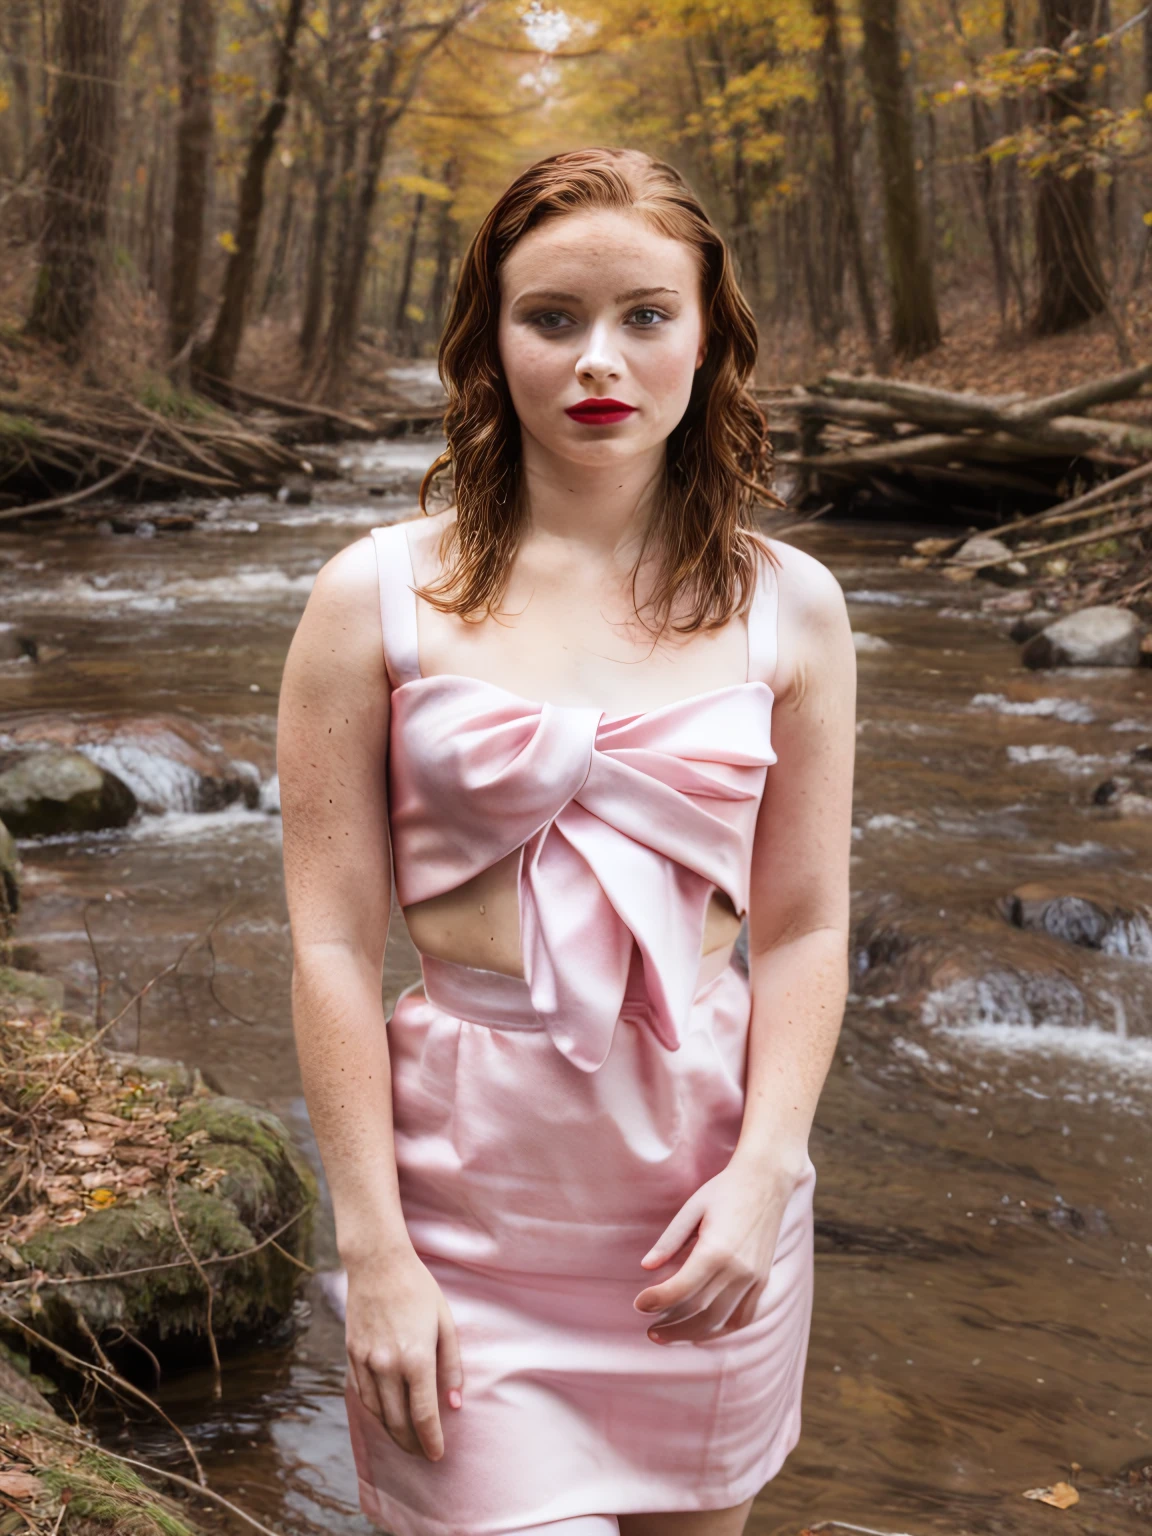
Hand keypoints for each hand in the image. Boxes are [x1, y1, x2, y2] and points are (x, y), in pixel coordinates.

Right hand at [344, 1244, 462, 1459]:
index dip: (431, 1440)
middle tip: (423, 1453)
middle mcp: (388, 1365)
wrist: (378, 1263)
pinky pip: (362, 1395)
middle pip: (399, 1421)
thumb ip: (451, 1365)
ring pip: (378, 1413)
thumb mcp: (445, 1322)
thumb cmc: (418, 1289)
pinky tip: (385, 1416)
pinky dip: (374, 1412)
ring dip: (392, 1433)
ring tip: (406, 1440)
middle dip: (412, 1443)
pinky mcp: (351, 1354)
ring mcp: (366, 1361)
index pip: (424, 1415)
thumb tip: (454, 1403)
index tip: (437, 1455)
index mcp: (416, 1357)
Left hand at [633, 1156, 800, 1342]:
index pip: (681, 1288)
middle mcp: (738, 1269)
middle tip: (650, 1329)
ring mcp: (754, 1277)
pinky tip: (702, 1329)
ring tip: (669, 1334)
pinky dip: (721, 1328)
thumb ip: (670, 1240)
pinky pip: (743, 1317)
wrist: (767, 1181)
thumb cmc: (725, 1190)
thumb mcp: (692, 1208)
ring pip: (721, 1321)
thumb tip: (646, 1266)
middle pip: (699, 1311)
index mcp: (716, 1249)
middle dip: (671, 1326)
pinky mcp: (763, 1280)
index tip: (639, 1304)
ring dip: (692, 1333)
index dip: (657, 1300)